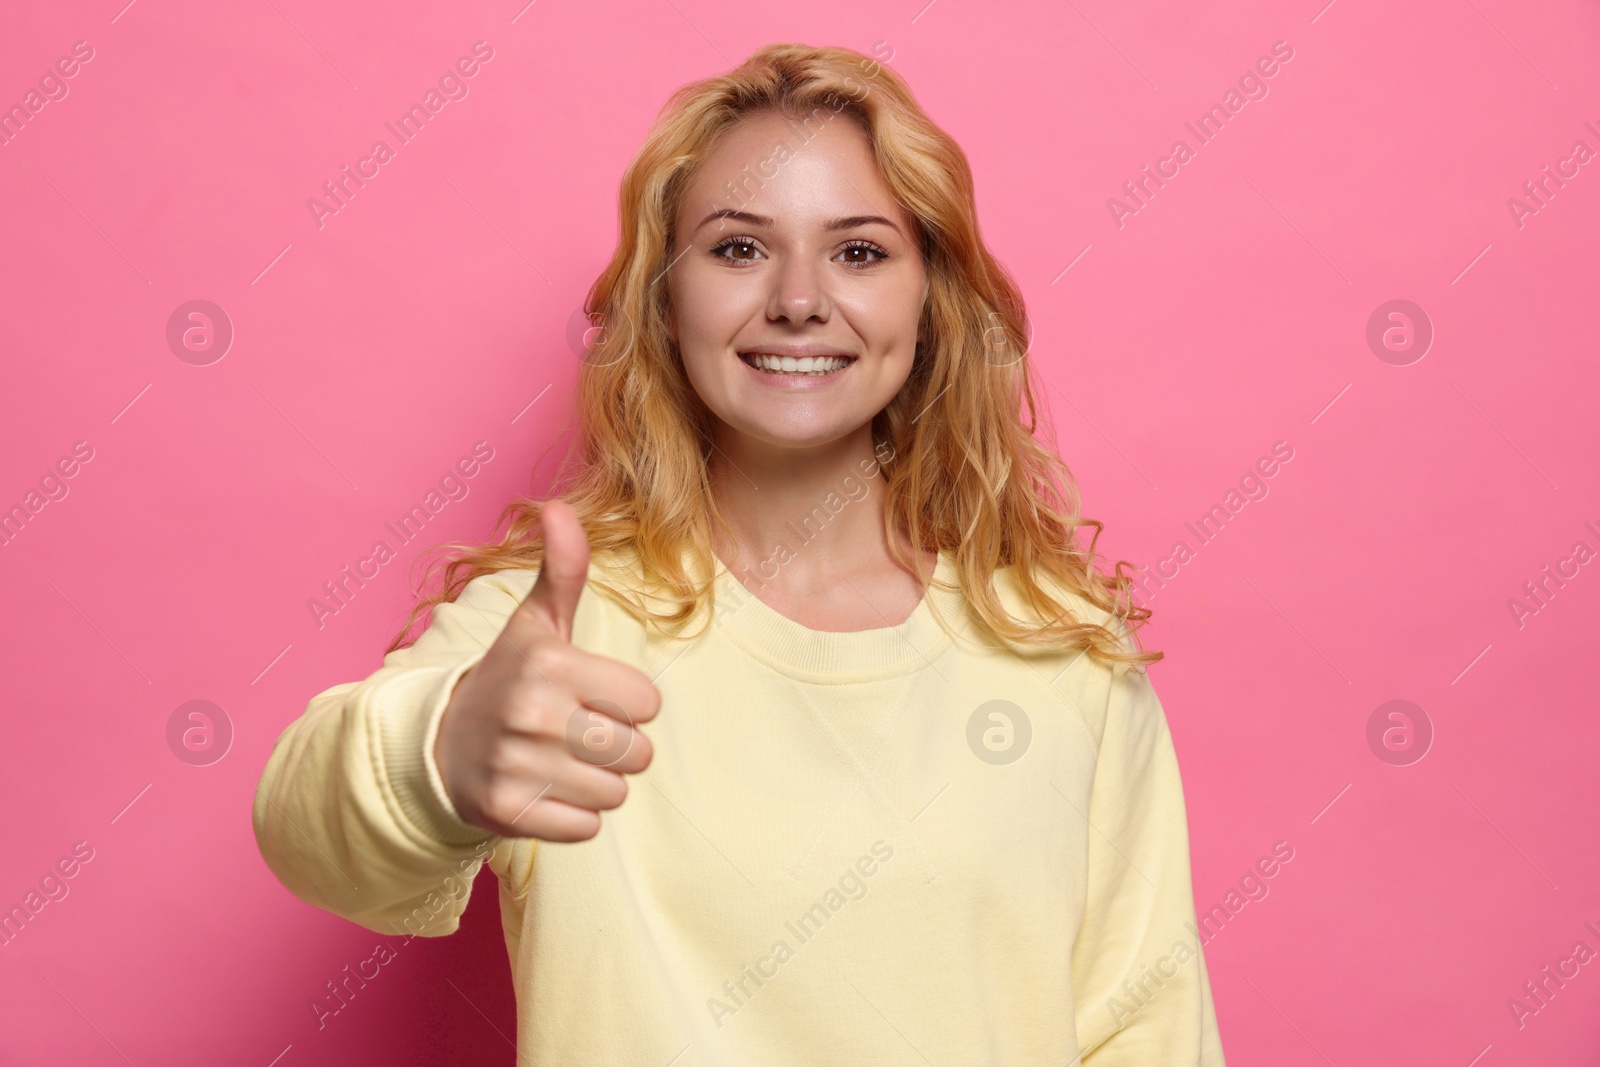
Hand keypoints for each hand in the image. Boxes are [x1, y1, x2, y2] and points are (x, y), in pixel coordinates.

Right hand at [433, 499, 660, 840]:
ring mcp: (518, 766)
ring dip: (597, 783)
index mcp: (550, 664)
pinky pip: (587, 828)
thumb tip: (559, 508)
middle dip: (616, 748)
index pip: (646, 701)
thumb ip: (561, 569)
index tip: (591, 697)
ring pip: (615, 793)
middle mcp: (533, 714)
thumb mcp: (535, 624)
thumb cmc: (509, 679)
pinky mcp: (508, 813)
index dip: (627, 703)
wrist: (439, 745)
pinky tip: (545, 790)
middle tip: (575, 734)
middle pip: (637, 752)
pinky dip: (573, 816)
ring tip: (559, 761)